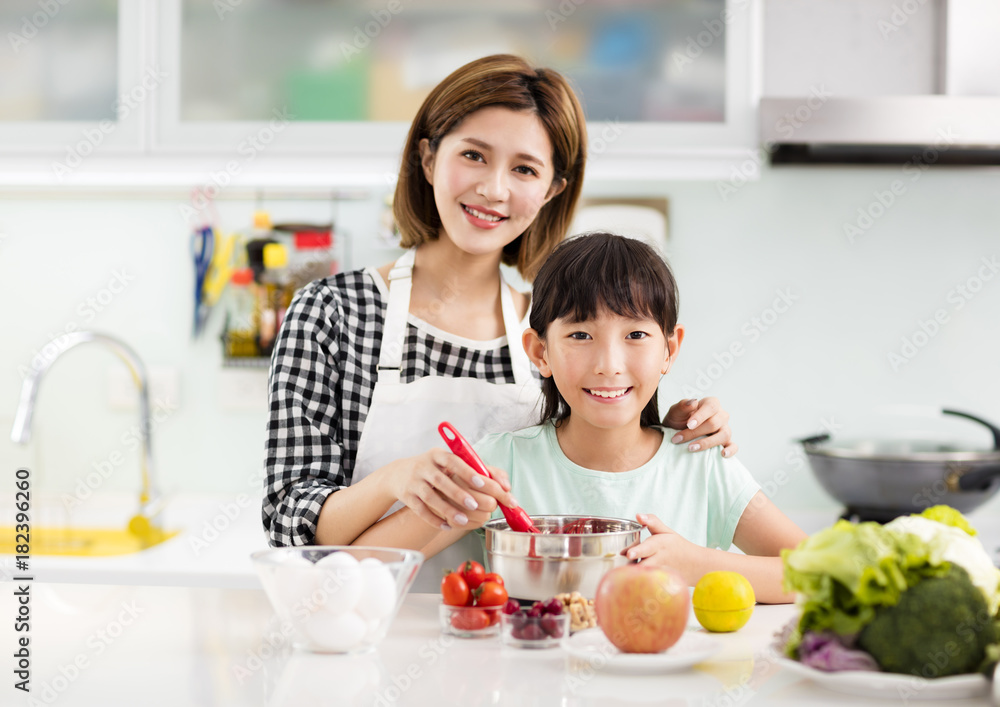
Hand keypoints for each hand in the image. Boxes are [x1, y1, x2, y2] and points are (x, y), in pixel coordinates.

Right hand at [381, 449, 513, 530]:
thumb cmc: (436, 469)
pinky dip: (434, 520)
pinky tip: (447, 526)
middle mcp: (424, 466)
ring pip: (430, 497)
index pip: (454, 460)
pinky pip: (420, 510)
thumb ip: (480, 471)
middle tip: (476, 505)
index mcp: (438, 455)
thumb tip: (505, 486)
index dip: (468, 472)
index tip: (483, 483)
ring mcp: (414, 482)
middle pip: (441, 480)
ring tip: (463, 520)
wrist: (400, 474)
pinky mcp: (407, 496)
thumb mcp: (452, 463)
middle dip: (459, 493)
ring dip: (447, 510)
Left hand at [626, 513, 702, 584]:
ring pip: (646, 576)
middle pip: (644, 565)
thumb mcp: (667, 532)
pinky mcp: (661, 584)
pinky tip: (632, 586)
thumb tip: (638, 515)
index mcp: (660, 545)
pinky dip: (642, 585)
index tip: (629, 553)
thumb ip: (652, 522)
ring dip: (635, 577)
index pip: (648, 548)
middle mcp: (659, 560)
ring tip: (624, 577)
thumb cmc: (677, 546)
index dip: (638, 551)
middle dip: (633, 567)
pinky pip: (649, 585)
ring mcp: (660, 573)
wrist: (697, 565)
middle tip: (623, 568)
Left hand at [662, 397, 737, 457]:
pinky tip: (723, 454)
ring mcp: (725, 429)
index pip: (711, 407)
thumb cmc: (678, 419)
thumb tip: (692, 402)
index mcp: (711, 404)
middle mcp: (721, 415)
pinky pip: (733, 445)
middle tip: (678, 439)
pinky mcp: (726, 441)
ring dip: (707, 443)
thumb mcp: (675, 411)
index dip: (700, 416)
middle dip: (695, 432)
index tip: (689, 425)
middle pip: (714, 423)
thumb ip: (682, 406)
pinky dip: (730, 450)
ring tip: (691, 448)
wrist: (675, 432)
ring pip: (724, 434)